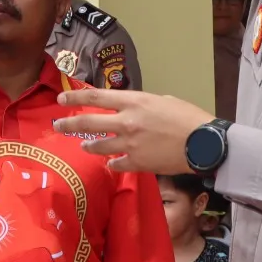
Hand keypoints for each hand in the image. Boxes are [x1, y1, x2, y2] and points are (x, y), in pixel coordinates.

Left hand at [53, 88, 212, 173]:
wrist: (203, 143)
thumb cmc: (187, 117)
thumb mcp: (162, 100)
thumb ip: (142, 104)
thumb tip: (132, 108)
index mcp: (134, 101)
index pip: (97, 97)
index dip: (76, 97)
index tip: (61, 98)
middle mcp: (127, 121)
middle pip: (89, 122)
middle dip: (69, 124)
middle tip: (58, 125)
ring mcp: (130, 144)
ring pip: (99, 146)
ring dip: (89, 145)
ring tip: (83, 146)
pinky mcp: (138, 163)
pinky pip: (116, 164)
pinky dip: (112, 163)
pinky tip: (110, 163)